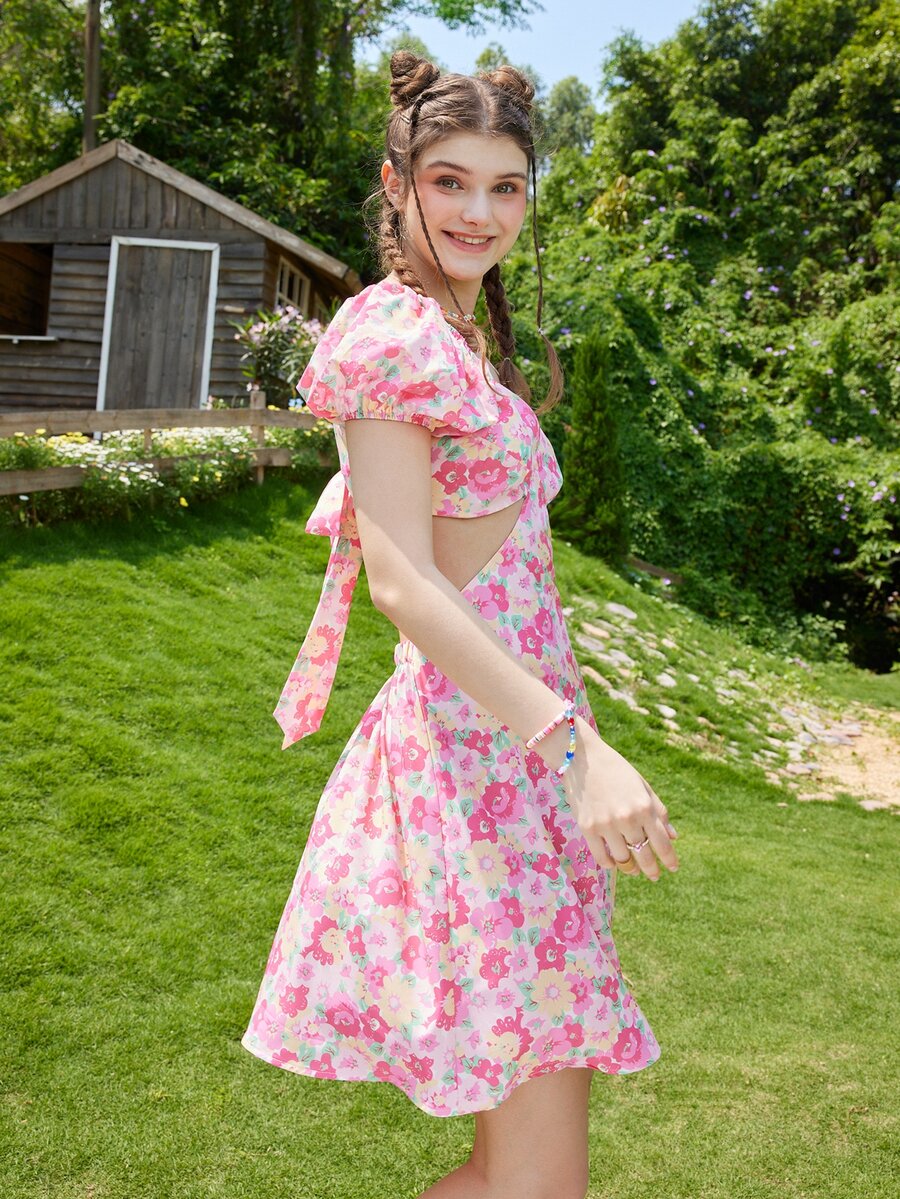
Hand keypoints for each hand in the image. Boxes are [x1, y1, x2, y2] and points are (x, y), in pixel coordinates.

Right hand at [560, 717, 679, 880]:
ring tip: (632, 868)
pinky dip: (610, 864)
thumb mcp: (643, 786)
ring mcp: (605, 824)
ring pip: (622, 859)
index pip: (662, 843)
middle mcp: (626, 818)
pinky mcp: (587, 828)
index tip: (673, 868)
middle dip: (651, 869)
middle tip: (654, 876)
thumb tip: (673, 837)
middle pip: (643, 855)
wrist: (582, 758)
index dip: (669, 859)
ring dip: (630, 868)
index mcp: (644, 807)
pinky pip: (601, 857)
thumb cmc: (616, 770)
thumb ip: (659, 812)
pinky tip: (614, 862)